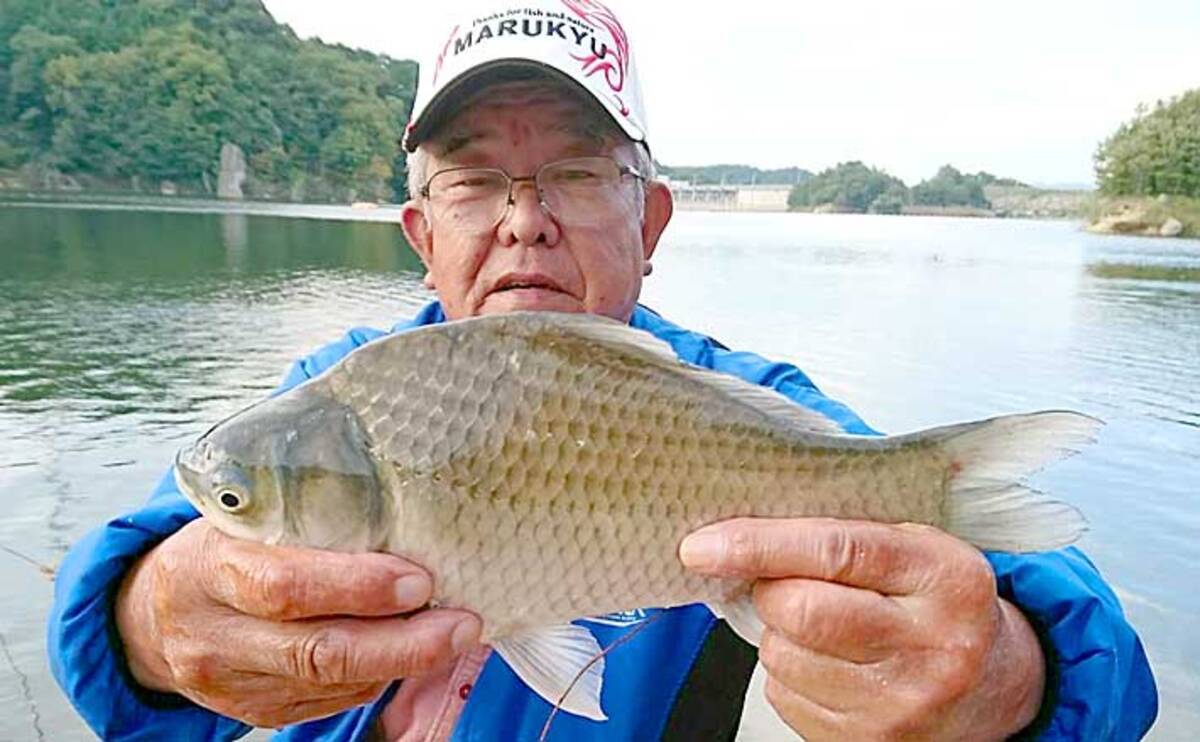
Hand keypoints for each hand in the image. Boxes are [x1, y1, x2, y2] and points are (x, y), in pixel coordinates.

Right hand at [116, 519, 480, 726]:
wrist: (155, 612)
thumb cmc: (221, 545)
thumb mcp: (245, 512)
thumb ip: (306, 509)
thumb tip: (404, 498)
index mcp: (210, 568)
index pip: (285, 586)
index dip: (358, 587)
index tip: (419, 578)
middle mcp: (216, 635)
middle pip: (317, 651)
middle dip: (402, 642)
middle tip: (461, 621)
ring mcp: (234, 682)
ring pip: (331, 683)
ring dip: (402, 661)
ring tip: (454, 633)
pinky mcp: (257, 712)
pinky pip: (331, 702)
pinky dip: (378, 676)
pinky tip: (411, 651)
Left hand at [680, 518, 1044, 740]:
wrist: (992, 686)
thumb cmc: (935, 601)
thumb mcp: (918, 547)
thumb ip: (845, 530)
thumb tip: (743, 526)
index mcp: (945, 576)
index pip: (837, 549)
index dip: (761, 544)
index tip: (703, 546)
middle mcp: (931, 644)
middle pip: (802, 610)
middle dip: (768, 590)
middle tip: (781, 581)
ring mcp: (902, 702)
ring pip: (784, 655)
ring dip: (779, 633)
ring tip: (820, 624)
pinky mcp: (871, 741)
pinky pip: (785, 696)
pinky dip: (788, 673)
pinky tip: (827, 663)